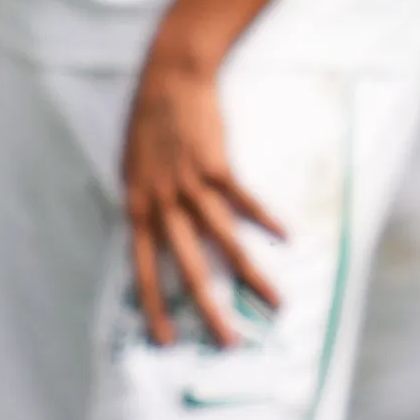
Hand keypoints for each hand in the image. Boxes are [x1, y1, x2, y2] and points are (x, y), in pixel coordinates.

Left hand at [118, 42, 284, 348]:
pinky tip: (287, 238)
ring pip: (225, 241)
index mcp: (138, 207)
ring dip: (252, 275)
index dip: (154, 305)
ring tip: (276, 302)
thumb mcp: (132, 169)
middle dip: (209, 309)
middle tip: (228, 342)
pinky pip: (244, 201)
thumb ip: (145, 205)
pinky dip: (267, 219)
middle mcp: (163, 202)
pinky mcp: (217, 165)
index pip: (143, 268)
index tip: (166, 339)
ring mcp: (191, 185)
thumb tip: (154, 234)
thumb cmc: (148, 122)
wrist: (169, 77)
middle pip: (189, 266)